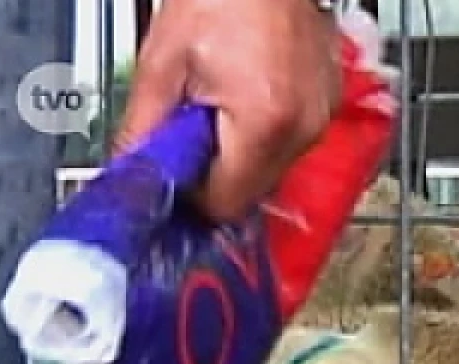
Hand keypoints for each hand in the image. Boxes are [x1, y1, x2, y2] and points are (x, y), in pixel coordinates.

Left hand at [114, 0, 342, 222]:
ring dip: (240, 152)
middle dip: (215, 172)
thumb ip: (143, 129)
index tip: (172, 172)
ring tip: (221, 102)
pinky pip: (289, 144)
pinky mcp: (328, 107)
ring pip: (270, 171)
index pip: (225, 203)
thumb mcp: (161, 64)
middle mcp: (303, 130)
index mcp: (264, 124)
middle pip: (250, 193)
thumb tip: (130, 176)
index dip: (192, 194)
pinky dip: (264, 133)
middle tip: (191, 129)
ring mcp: (321, 120)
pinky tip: (247, 94)